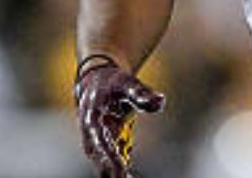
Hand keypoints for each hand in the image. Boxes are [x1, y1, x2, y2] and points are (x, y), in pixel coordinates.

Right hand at [74, 54, 164, 176]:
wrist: (96, 84)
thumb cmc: (112, 83)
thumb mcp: (126, 82)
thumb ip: (141, 93)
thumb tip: (159, 101)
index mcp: (93, 118)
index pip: (101, 140)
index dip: (109, 156)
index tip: (120, 169)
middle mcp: (91, 134)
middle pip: (99, 157)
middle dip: (109, 171)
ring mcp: (96, 142)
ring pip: (102, 163)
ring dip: (112, 174)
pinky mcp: (105, 148)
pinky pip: (110, 163)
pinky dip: (118, 172)